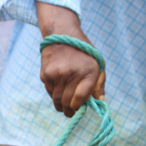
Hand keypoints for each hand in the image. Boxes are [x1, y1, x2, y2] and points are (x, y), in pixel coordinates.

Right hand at [36, 1, 105, 116]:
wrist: (62, 33)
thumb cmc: (84, 52)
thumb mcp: (98, 64)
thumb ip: (100, 84)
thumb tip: (100, 102)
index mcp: (88, 72)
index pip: (79, 99)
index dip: (77, 107)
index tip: (78, 109)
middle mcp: (71, 74)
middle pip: (66, 102)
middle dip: (68, 110)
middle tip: (70, 112)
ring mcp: (56, 74)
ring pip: (56, 99)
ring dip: (59, 105)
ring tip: (63, 105)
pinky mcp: (46, 73)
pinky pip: (49, 90)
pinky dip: (53, 93)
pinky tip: (58, 88)